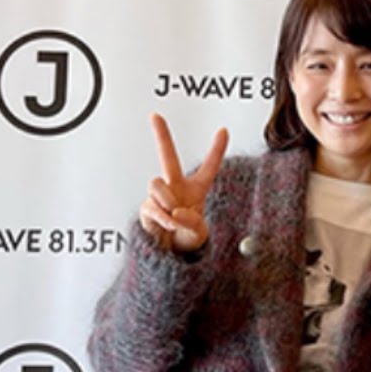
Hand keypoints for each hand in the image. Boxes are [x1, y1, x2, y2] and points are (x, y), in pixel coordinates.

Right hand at [139, 113, 228, 252]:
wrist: (171, 256)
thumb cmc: (188, 239)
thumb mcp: (199, 234)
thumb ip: (193, 223)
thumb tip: (175, 211)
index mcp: (196, 190)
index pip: (209, 167)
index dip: (217, 150)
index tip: (224, 130)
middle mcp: (176, 188)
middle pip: (167, 156)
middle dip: (161, 134)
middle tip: (155, 115)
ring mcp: (160, 196)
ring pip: (157, 184)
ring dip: (167, 202)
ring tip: (174, 218)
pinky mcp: (147, 207)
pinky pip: (152, 205)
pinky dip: (163, 218)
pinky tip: (168, 224)